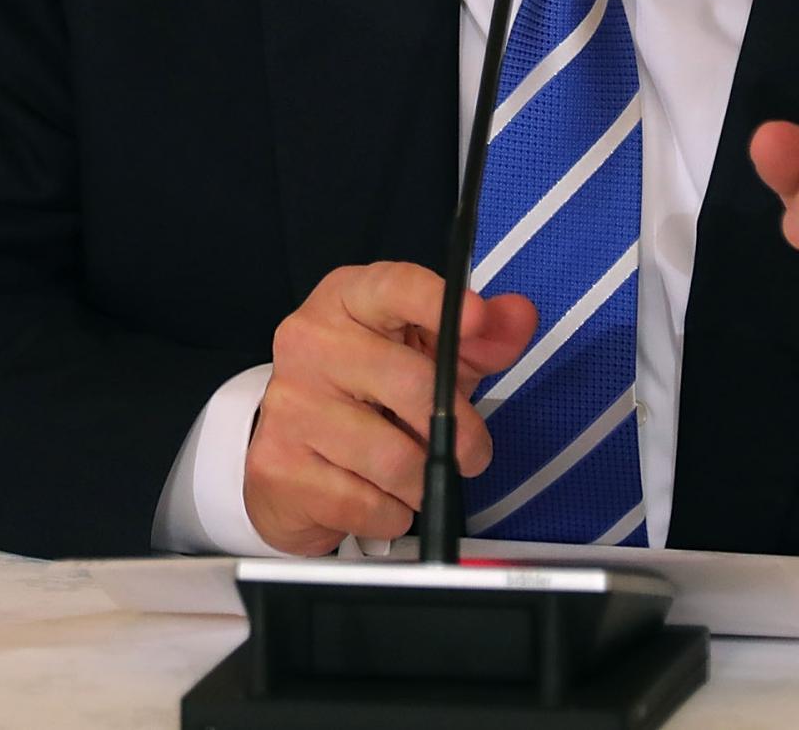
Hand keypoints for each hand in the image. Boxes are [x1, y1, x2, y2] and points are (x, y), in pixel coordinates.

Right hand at [244, 261, 538, 555]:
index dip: (436, 301)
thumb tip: (519, 317)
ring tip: (416, 477)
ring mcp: (290, 405)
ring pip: (393, 458)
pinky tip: (377, 498)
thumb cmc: (371, 397)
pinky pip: (366, 503)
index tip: (477, 319)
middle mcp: (309, 341)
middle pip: (408, 383)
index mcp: (348, 300)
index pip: (393, 286)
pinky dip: (390, 513)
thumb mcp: (430, 358)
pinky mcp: (279, 466)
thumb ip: (480, 339)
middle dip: (460, 431)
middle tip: (473, 454)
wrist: (289, 462)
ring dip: (422, 481)